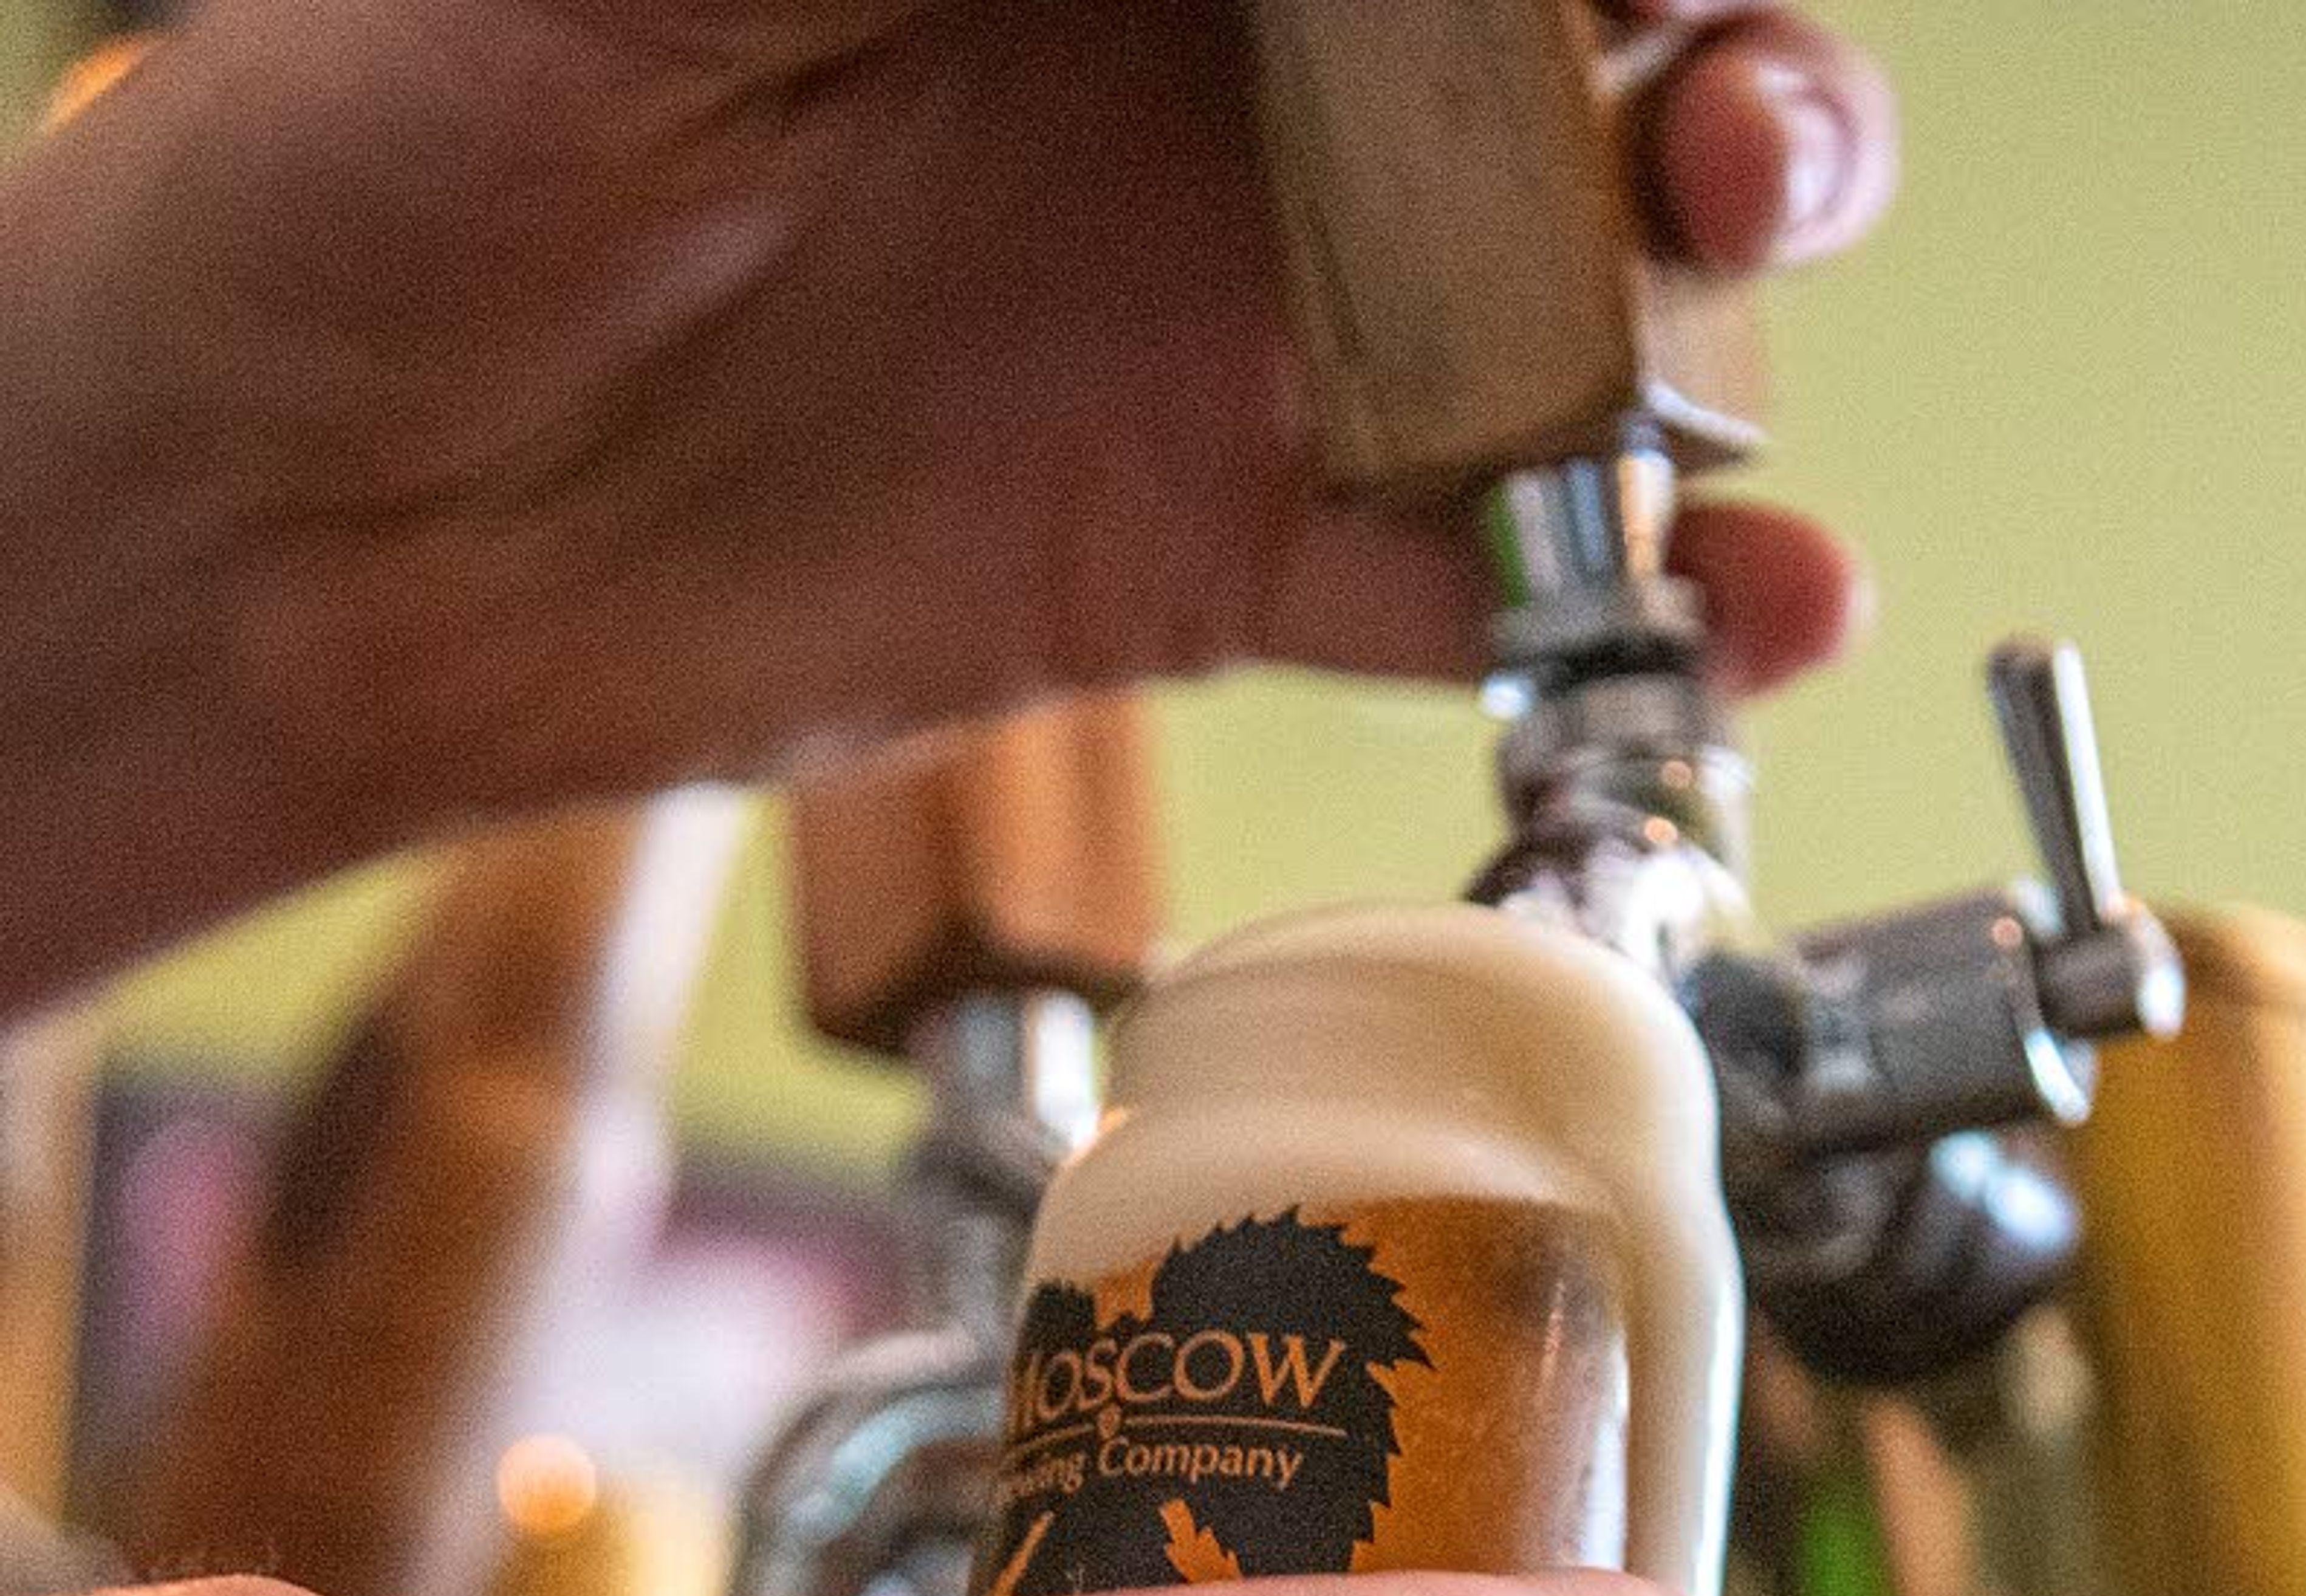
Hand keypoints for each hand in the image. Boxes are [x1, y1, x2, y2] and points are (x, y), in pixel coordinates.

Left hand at [66, 0, 1893, 841]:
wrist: (332, 503)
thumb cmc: (417, 122)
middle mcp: (1229, 80)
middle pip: (1580, 40)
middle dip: (1720, 47)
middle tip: (1717, 98)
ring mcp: (1238, 323)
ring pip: (1574, 289)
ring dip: (1712, 282)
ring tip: (1730, 257)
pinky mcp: (1215, 552)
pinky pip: (1473, 579)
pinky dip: (1640, 607)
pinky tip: (1752, 603)